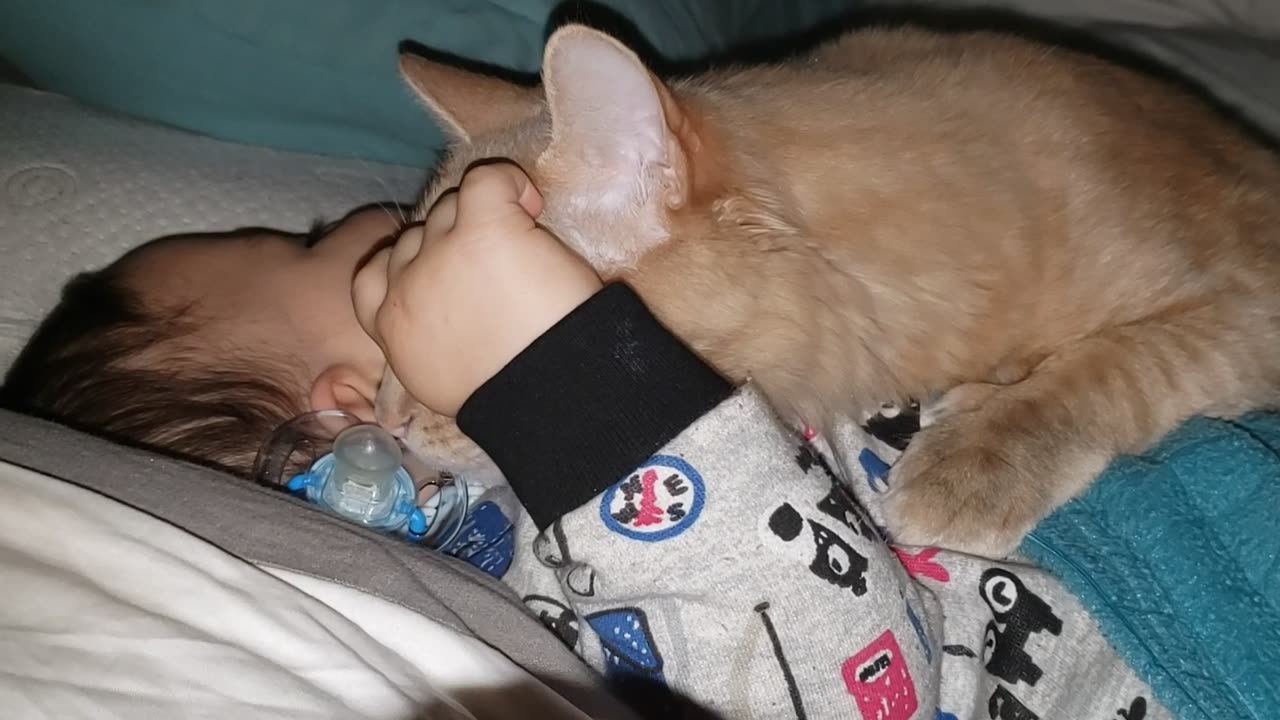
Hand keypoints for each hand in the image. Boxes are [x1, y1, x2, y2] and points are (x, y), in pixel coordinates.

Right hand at [353, 162, 601, 416]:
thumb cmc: (508, 396)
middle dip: (448, 246)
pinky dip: (509, 182)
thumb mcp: (438, 384)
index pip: (372, 275)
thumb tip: (438, 323)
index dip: (407, 267)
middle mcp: (406, 286)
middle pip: (416, 237)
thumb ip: (423, 344)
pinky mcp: (485, 228)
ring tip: (516, 250)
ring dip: (476, 221)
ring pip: (447, 209)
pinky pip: (486, 178)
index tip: (444, 279)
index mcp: (392, 327)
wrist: (547, 393)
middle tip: (493, 271)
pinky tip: (531, 204)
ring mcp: (441, 251)